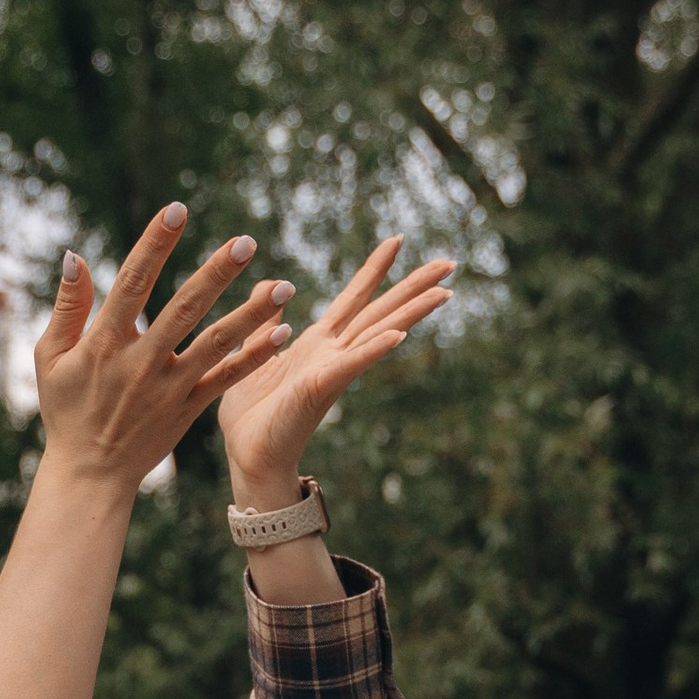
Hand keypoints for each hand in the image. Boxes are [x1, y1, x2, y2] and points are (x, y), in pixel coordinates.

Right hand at [32, 203, 294, 500]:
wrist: (90, 474)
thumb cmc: (66, 409)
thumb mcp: (50, 356)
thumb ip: (67, 306)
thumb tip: (75, 256)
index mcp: (104, 343)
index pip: (133, 282)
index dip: (155, 244)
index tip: (177, 209)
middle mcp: (140, 363)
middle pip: (184, 309)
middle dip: (216, 274)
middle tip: (246, 242)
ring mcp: (168, 388)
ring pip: (215, 344)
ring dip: (251, 314)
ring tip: (284, 286)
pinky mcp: (188, 409)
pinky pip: (226, 380)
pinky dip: (253, 358)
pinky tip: (282, 334)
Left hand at [216, 235, 454, 504]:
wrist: (247, 458)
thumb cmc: (251, 417)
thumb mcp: (253, 355)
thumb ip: (267, 324)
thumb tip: (274, 289)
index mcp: (317, 344)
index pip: (353, 299)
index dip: (375, 269)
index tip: (398, 240)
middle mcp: (332, 354)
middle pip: (380, 311)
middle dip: (414, 286)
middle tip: (450, 263)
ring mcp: (331, 371)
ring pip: (378, 333)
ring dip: (411, 313)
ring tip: (445, 293)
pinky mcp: (319, 389)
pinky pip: (351, 365)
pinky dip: (374, 350)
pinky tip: (398, 336)